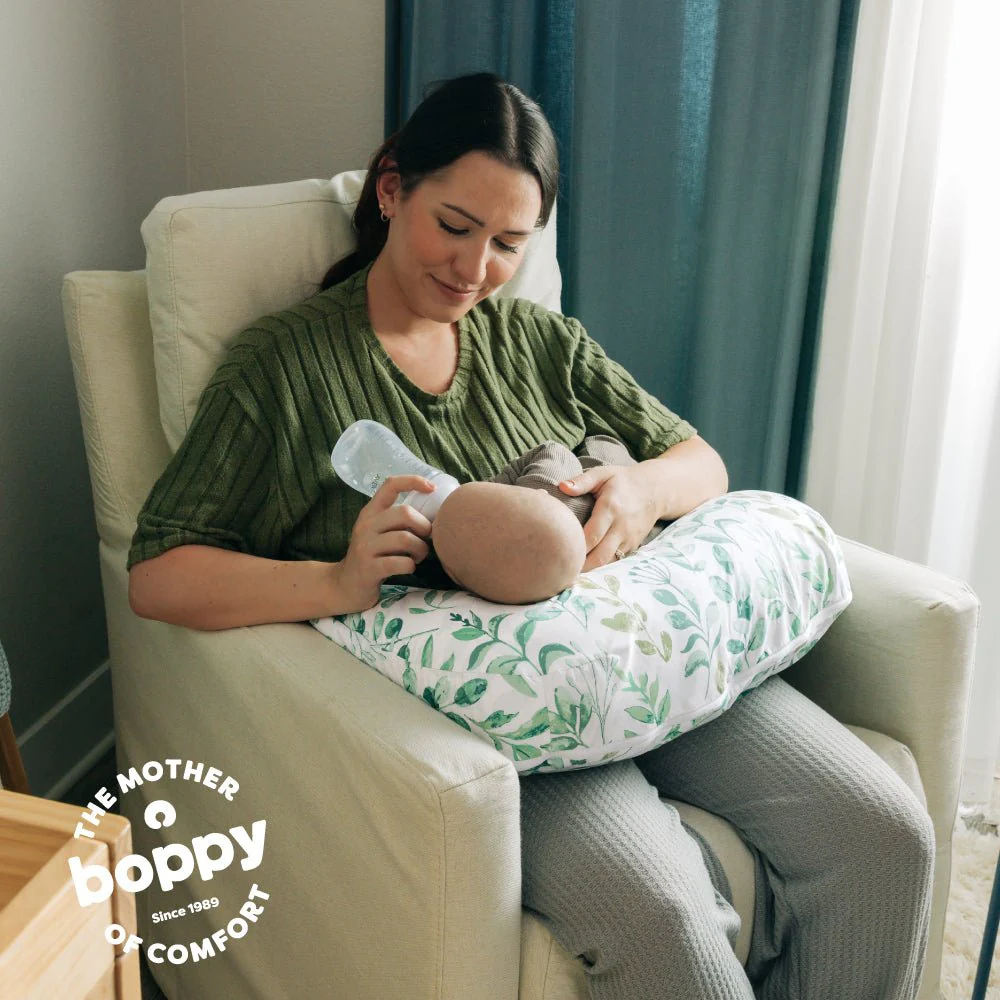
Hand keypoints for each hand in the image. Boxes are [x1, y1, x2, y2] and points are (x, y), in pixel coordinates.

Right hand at [333, 475, 434, 611]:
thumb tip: (434, 516)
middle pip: (405, 513)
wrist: (344, 587)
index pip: (390, 485)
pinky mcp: (369, 568)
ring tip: (418, 557)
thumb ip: (398, 521)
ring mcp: (366, 547)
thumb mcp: (379, 533)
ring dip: (421, 549)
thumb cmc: (372, 557)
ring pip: (406, 539)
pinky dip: (411, 566)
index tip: (431, 488)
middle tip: (425, 540)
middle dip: (424, 527)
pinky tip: (408, 568)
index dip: (413, 481)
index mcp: (370, 512)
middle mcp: (366, 525)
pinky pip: (401, 563)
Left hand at [558, 465, 658, 572]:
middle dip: (580, 565)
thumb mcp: (603, 474)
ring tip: (571, 572)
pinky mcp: (633, 545)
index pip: (591, 535)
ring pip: (608, 562)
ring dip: (590, 569)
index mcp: (610, 508)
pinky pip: (615, 560)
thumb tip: (562, 487)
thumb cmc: (623, 481)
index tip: (560, 551)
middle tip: (562, 568)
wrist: (655, 490)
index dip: (576, 546)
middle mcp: (621, 527)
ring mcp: (629, 538)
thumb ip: (582, 481)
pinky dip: (601, 566)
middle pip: (600, 555)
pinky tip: (586, 567)